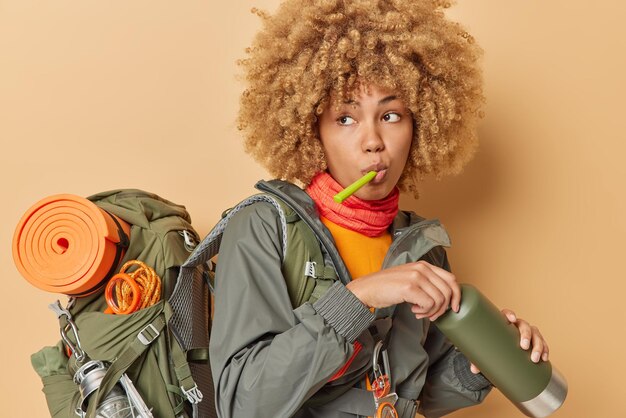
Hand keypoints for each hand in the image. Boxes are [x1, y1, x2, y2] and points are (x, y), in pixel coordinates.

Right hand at [345, 260, 459, 320]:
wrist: (367, 289)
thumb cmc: (387, 287)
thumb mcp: (410, 278)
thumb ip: (426, 282)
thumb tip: (445, 297)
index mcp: (424, 265)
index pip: (451, 279)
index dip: (457, 295)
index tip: (454, 308)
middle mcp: (422, 268)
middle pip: (448, 291)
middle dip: (443, 308)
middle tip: (432, 315)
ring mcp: (415, 277)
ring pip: (439, 300)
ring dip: (431, 312)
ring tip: (419, 312)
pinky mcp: (409, 287)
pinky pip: (429, 304)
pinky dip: (423, 312)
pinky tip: (413, 311)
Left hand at [469, 309, 549, 373]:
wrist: (500, 351)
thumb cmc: (491, 346)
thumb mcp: (484, 350)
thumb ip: (478, 358)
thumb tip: (474, 370)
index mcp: (503, 322)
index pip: (506, 314)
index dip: (510, 314)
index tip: (511, 319)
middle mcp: (517, 326)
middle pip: (524, 325)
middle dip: (526, 335)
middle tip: (524, 347)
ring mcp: (527, 333)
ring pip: (536, 334)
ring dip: (538, 345)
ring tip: (535, 359)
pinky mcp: (534, 343)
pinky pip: (543, 344)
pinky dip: (545, 350)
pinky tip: (545, 358)